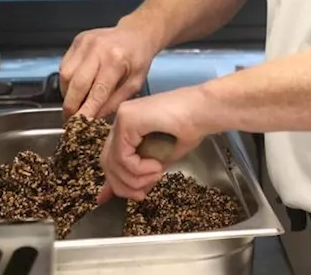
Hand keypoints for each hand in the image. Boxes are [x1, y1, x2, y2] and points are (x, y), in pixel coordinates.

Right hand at [60, 23, 160, 118]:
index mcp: (115, 60)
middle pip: (76, 84)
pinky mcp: (77, 40)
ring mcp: (85, 42)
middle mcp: (97, 49)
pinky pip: (64, 65)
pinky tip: (75, 87)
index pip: (96, 92)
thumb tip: (94, 118)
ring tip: (75, 103)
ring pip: (66, 75)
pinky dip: (67, 80)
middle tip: (70, 120)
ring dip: (67, 93)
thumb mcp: (135, 84)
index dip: (85, 111)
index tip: (78, 126)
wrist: (136, 33)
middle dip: (71, 106)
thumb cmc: (138, 60)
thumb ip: (114, 102)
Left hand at [99, 87, 212, 201]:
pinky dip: (139, 169)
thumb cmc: (189, 130)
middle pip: (106, 162)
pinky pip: (123, 156)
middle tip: (141, 195)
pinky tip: (156, 166)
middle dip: (122, 185)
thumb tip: (123, 193)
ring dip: (135, 178)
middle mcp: (120, 119)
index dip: (112, 181)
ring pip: (113, 162)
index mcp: (127, 126)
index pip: (110, 158)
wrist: (204, 111)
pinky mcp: (127, 119)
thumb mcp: (159, 157)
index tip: (111, 200)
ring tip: (156, 175)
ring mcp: (122, 117)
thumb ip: (140, 172)